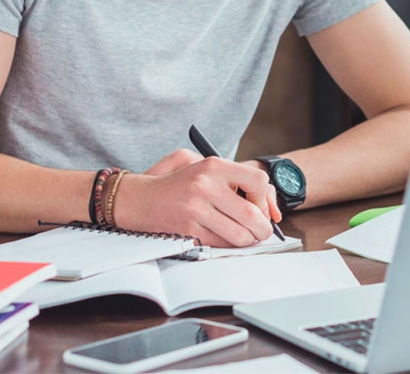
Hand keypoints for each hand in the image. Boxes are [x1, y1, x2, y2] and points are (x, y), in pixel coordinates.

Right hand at [113, 152, 279, 246]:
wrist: (140, 199)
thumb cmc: (177, 183)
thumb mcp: (201, 164)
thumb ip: (235, 177)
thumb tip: (269, 205)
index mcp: (213, 166)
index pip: (258, 180)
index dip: (265, 198)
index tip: (260, 206)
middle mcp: (206, 185)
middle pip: (252, 214)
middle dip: (263, 229)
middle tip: (263, 232)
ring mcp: (196, 208)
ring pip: (239, 234)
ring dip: (247, 240)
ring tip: (245, 237)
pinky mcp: (188, 228)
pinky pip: (220, 243)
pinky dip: (228, 245)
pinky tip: (225, 238)